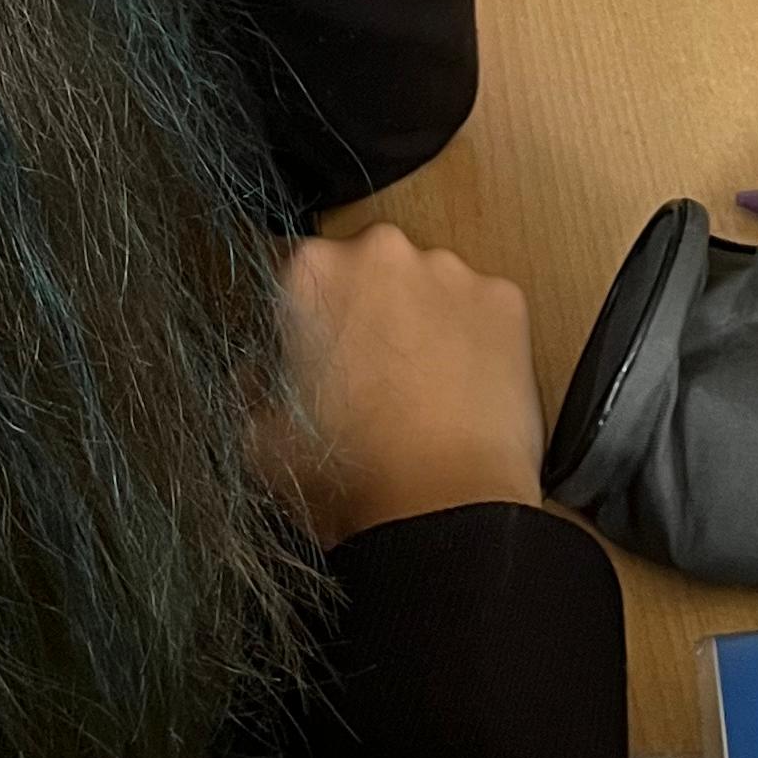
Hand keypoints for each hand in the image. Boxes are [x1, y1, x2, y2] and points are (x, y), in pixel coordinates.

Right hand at [276, 224, 545, 542]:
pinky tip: (463, 388)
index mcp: (312, 271)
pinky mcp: (504, 298)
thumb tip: (261, 371)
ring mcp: (451, 270)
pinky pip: (479, 308)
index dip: (304, 319)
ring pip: (427, 285)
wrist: (441, 508)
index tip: (313, 352)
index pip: (298, 274)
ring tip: (422, 390)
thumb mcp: (261, 436)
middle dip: (368, 309)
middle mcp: (382, 250)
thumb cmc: (349, 475)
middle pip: (368, 268)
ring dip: (421, 320)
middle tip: (370, 375)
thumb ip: (254, 382)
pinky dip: (472, 338)